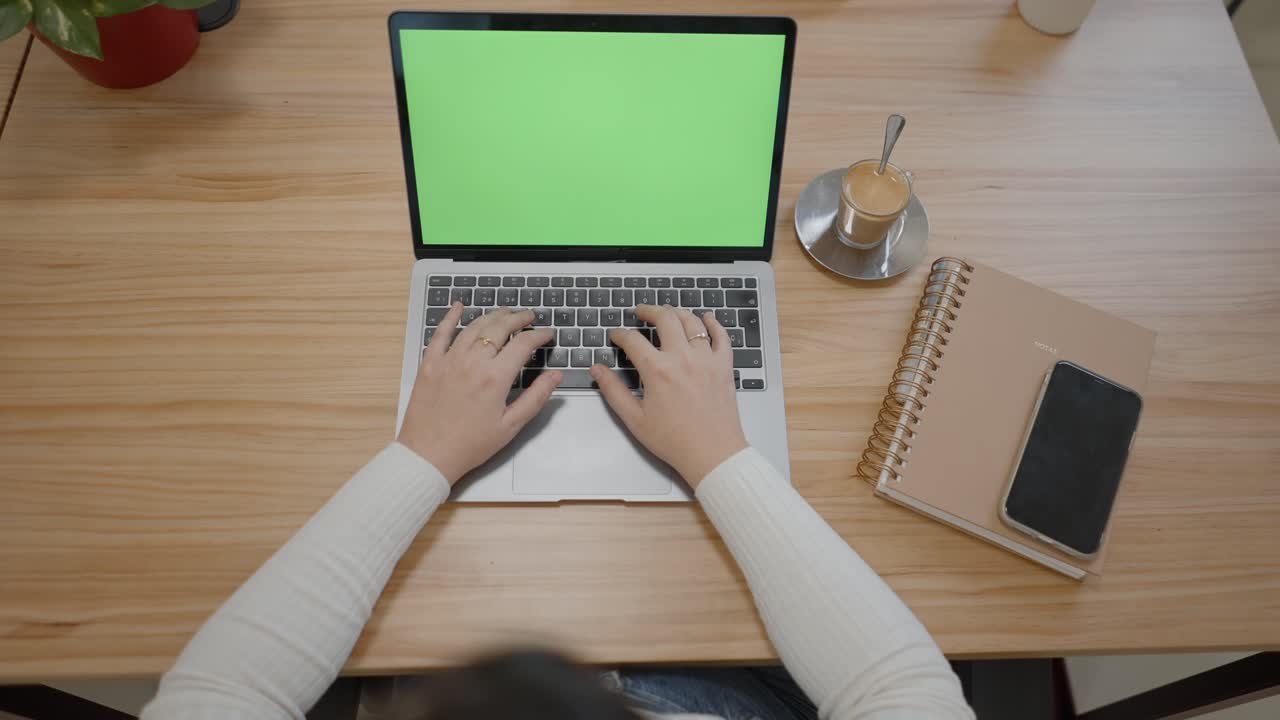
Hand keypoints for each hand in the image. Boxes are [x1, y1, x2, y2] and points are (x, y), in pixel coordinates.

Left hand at [398, 305, 561, 483]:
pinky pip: (440, 333)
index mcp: (495, 378)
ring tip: (504, 312)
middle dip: (518, 318)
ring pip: (474, 327)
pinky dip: (450, 317)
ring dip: (491, 316)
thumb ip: (536, 397)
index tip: (547, 334)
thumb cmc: (470, 445)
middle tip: (528, 316)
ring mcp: (449, 360)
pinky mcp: (430, 364)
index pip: (523, 344)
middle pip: (499, 328)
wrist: (428, 455)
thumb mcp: (510, 426)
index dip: (539, 335)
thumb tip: (556, 376)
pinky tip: (458, 307)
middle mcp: (472, 362)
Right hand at [591, 305, 747, 486]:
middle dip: (649, 310)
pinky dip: (714, 323)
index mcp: (658, 370)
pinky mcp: (724, 366)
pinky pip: (722, 336)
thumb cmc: (674, 440)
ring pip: (692, 322)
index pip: (633, 340)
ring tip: (668, 311)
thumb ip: (613, 391)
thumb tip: (597, 370)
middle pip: (665, 318)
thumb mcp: (634, 419)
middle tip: (640, 311)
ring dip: (677, 312)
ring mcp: (707, 359)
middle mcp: (683, 358)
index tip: (616, 335)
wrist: (711, 454)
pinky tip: (706, 318)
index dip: (620, 334)